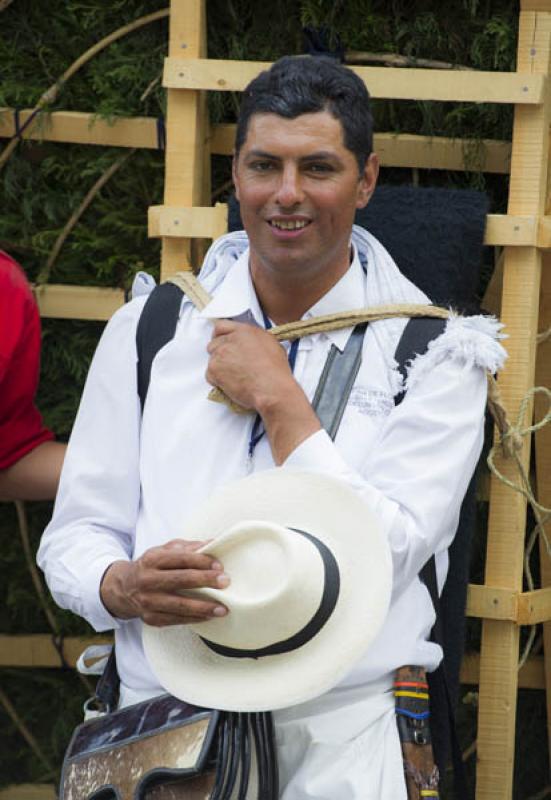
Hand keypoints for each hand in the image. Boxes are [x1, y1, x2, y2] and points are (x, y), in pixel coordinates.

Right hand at [100, 539, 229, 626]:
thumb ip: (188, 547)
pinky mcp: (151, 618)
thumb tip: (213, 544)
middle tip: (226, 582)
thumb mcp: (164, 551)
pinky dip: (194, 618)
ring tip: (223, 608)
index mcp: (153, 559)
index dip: (201, 561)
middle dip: (205, 581)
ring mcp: (148, 601)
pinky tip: (209, 616)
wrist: (124, 588)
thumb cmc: (152, 566)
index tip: (219, 566)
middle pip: (181, 580)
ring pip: (179, 605)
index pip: (180, 558)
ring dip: (204, 607)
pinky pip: (176, 619)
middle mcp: (148, 580)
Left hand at [206, 320, 294, 411]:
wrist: (271, 388)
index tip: (222, 343)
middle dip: (220, 354)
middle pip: (214, 344)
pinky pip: (210, 375)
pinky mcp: (214, 369)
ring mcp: (220, 353)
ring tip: (235, 376)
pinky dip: (218, 381)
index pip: (221, 326)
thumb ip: (254, 339)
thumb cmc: (275, 370)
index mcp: (244, 330)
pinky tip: (232, 384)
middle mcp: (230, 339)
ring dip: (220, 368)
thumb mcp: (271, 344)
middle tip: (230, 365)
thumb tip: (250, 343)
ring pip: (212, 360)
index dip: (220, 336)